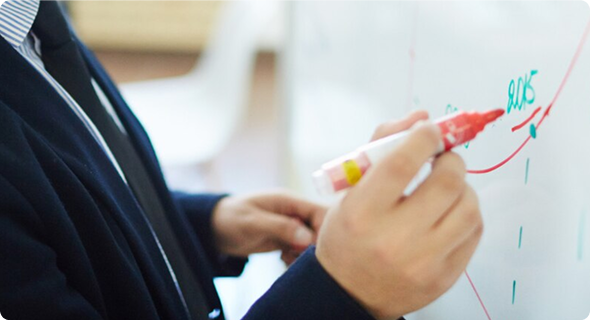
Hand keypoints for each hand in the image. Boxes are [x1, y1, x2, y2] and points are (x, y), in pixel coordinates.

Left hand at [212, 192, 326, 264]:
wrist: (214, 229)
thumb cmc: (230, 218)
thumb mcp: (253, 222)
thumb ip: (280, 227)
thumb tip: (307, 237)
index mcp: (289, 201)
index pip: (320, 212)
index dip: (324, 230)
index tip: (316, 249)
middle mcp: (294, 212)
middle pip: (320, 228)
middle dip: (315, 245)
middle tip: (299, 256)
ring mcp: (291, 227)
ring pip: (311, 242)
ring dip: (304, 254)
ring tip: (287, 258)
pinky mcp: (285, 239)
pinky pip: (300, 250)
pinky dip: (296, 258)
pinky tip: (283, 260)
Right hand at [316, 111, 482, 318]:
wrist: (350, 292)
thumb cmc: (348, 233)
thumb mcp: (350, 190)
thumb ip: (382, 146)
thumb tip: (422, 118)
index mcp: (362, 213)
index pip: (403, 163)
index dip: (424, 137)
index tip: (429, 130)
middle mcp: (393, 239)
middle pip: (446, 183)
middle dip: (451, 160)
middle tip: (443, 159)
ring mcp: (423, 262)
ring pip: (469, 207)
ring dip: (463, 187)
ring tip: (447, 187)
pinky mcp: (445, 277)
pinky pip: (474, 232)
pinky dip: (467, 213)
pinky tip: (450, 211)